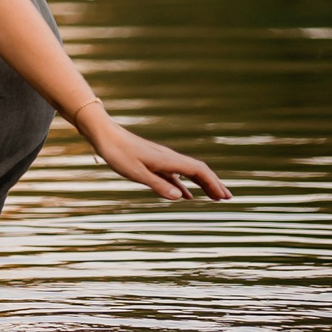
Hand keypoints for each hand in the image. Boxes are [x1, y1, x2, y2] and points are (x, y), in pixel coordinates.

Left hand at [85, 120, 230, 201]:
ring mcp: (162, 160)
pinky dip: (184, 185)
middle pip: (198, 171)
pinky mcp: (153, 162)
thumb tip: (180, 198)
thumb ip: (158, 185)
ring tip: (214, 197)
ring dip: (202, 184)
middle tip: (228, 198)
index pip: (199, 171)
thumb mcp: (136, 172)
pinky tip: (185, 196)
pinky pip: (174, 175)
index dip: (212, 184)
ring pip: (188, 172)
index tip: (224, 197)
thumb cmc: (117, 152)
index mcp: (168, 160)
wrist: (103, 134)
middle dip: (214, 184)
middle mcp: (169, 158)